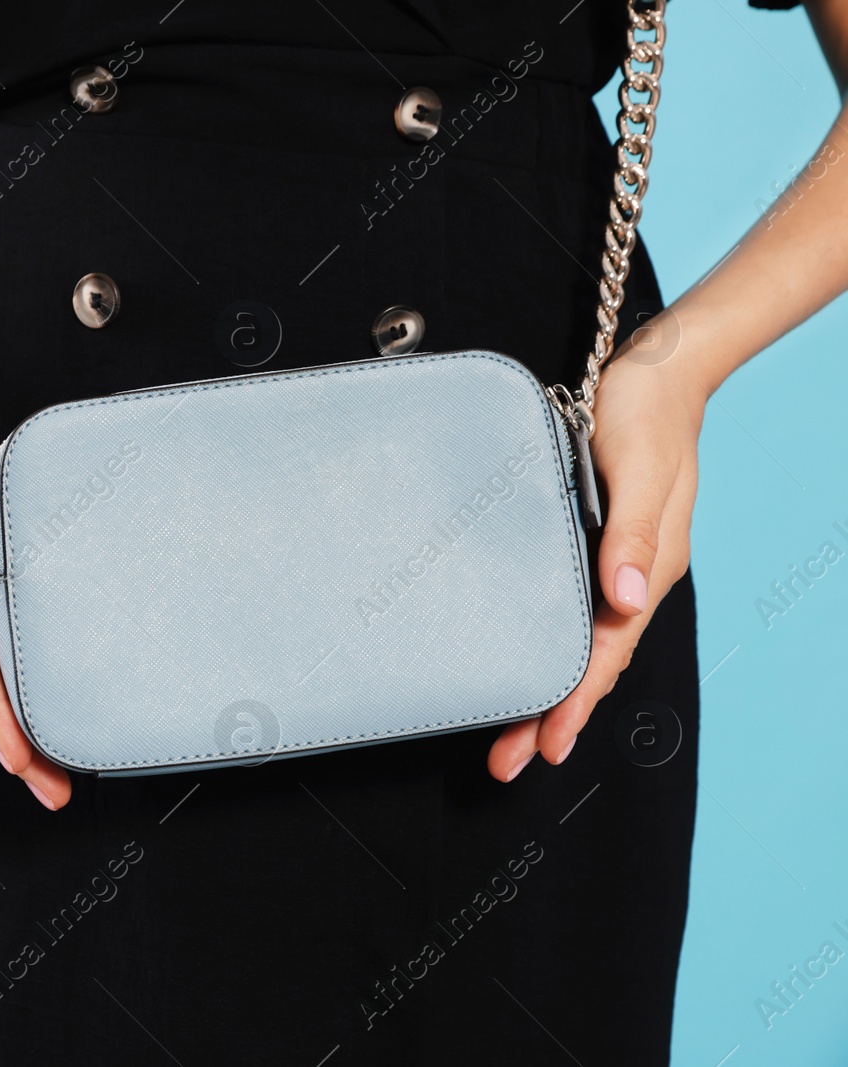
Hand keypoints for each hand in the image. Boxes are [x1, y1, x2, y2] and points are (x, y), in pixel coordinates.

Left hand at [487, 328, 704, 780]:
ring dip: (546, 687)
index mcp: (646, 570)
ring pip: (578, 642)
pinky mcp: (591, 542)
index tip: (543, 747)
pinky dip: (550, 644)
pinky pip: (572, 610)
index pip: (604, 653)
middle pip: (588, 661)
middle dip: (549, 715)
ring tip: (512, 732)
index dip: (573, 703)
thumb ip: (634, 535)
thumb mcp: (641, 469)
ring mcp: (611, 563)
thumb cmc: (647, 415)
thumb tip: (627, 600)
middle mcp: (629, 577)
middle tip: (506, 762)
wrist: (657, 372)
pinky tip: (526, 658)